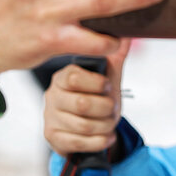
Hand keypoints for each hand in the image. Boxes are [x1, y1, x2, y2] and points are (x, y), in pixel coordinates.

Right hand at [43, 40, 129, 156]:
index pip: (74, 76)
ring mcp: (49, 117)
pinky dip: (100, 141)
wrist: (90, 129)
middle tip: (111, 109)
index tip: (107, 87)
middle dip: (106, 109)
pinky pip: (80, 142)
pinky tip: (106, 136)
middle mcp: (52, 95)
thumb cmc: (97, 99)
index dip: (97, 84)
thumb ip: (115, 56)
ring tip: (109, 123)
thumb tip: (126, 32)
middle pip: (83, 104)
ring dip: (105, 126)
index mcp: (63, 76)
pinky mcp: (52, 137)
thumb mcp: (108, 77)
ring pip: (84, 126)